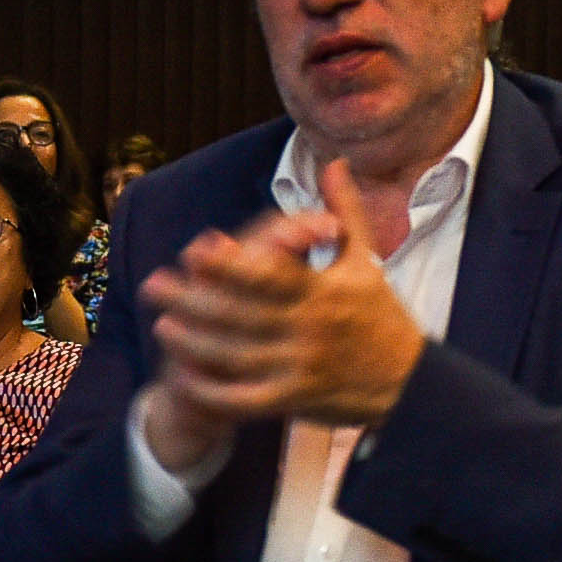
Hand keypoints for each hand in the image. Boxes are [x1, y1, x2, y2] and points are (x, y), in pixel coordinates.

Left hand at [138, 160, 428, 437]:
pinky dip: (214, 390)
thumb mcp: (366, 260)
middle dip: (193, 301)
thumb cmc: (381, 314)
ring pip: (237, 356)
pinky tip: (186, 376)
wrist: (408, 382)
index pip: (270, 274)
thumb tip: (333, 162)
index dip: (230, 265)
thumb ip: (344, 210)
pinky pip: (246, 398)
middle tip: (153, 286)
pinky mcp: (296, 399)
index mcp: (324, 291)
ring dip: (195, 344)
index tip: (193, 252)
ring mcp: (302, 367)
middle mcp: (310, 328)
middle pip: (241, 314)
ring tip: (163, 326)